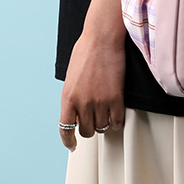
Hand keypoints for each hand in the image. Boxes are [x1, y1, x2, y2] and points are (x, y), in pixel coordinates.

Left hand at [59, 31, 125, 151]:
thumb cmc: (86, 50)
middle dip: (90, 127)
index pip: (65, 128)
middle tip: (95, 119)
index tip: (72, 145)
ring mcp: (99, 101)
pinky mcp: (116, 97)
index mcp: (67, 97)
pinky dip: (118, 121)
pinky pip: (117, 121)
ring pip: (102, 127)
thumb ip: (73, 94)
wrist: (102, 37)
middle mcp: (82, 103)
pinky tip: (118, 116)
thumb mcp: (71, 76)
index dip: (68, 140)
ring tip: (107, 114)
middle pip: (86, 131)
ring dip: (104, 123)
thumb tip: (76, 109)